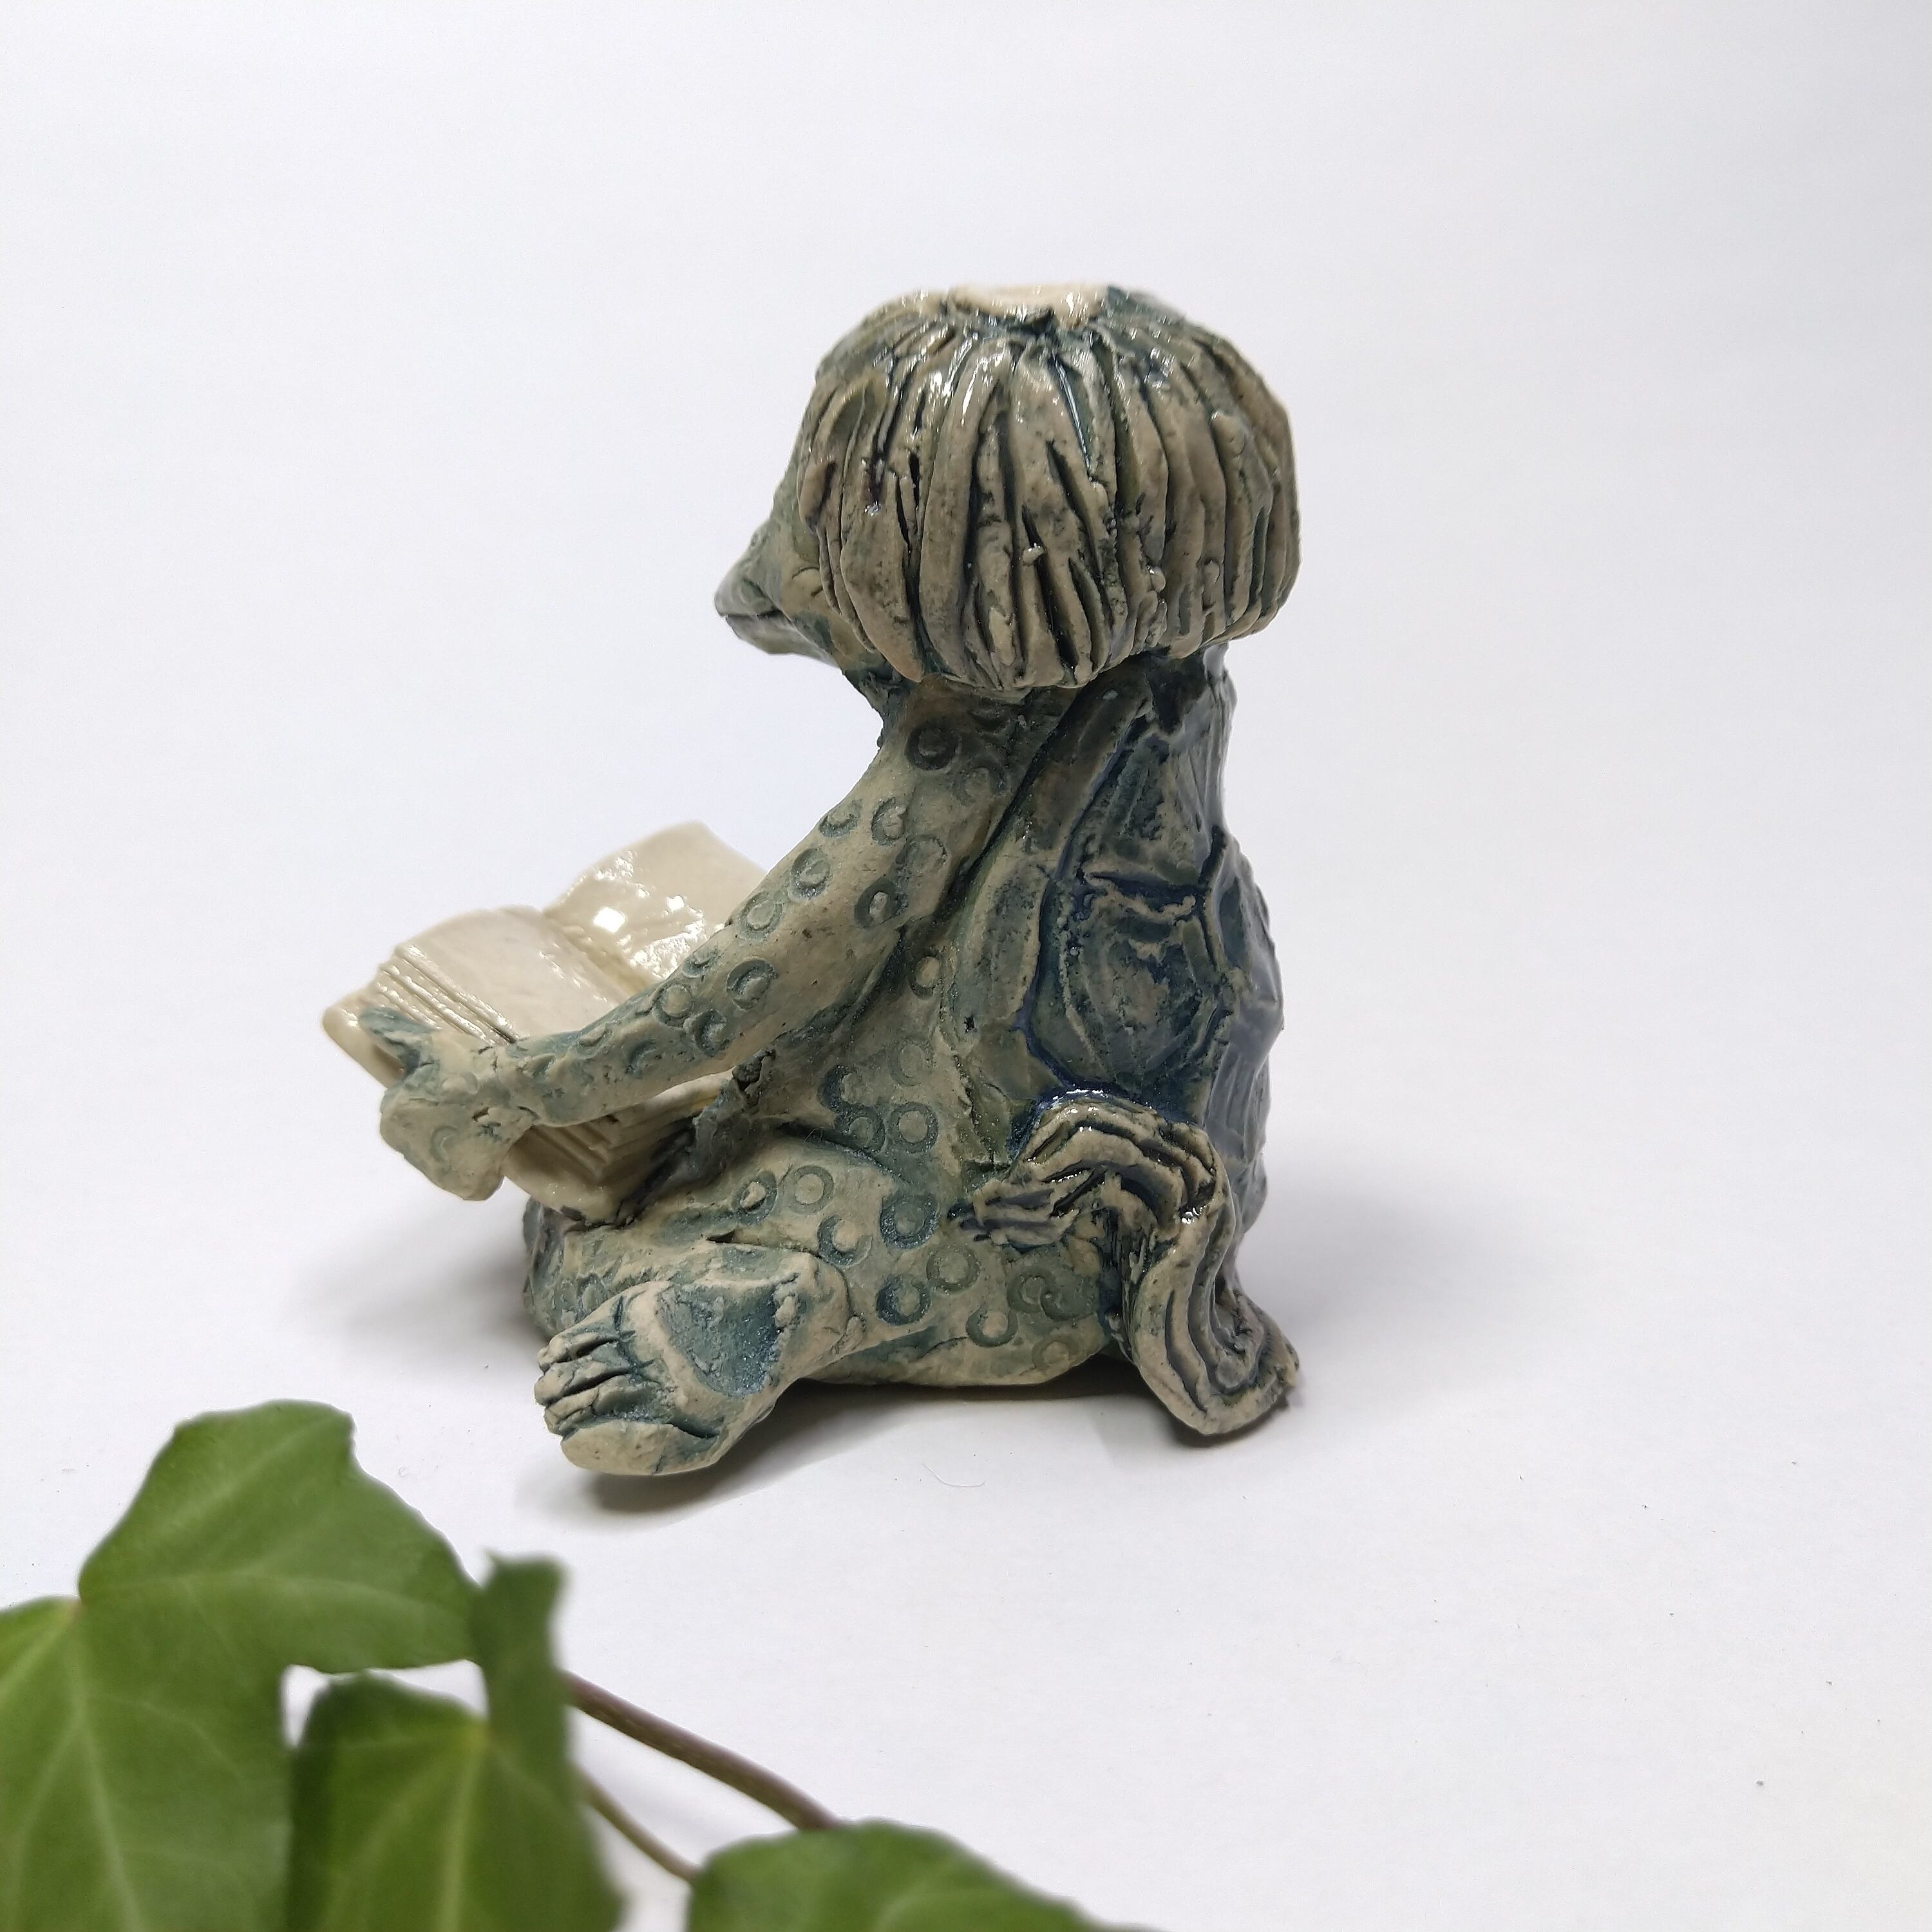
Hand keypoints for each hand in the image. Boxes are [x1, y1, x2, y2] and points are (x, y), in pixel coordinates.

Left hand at [361, 1009, 536, 1200]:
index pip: (408, 1113)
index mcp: (392, 1115)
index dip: (435, 1103)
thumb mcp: (429, 1043)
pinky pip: (471, 1181)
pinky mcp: (465, 1185)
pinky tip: (495, 1150)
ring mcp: (436, 1171)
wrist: (509, 1086)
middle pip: (426, 1138)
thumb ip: (394, 1033)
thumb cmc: (468, 1063)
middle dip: (445, 1128)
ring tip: (487, 1128)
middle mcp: (405, 1148)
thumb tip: (363, 1017)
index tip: (457, 1093)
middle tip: (474, 1110)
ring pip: (447, 1160)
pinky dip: (483, 1171)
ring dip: (463, 1148)